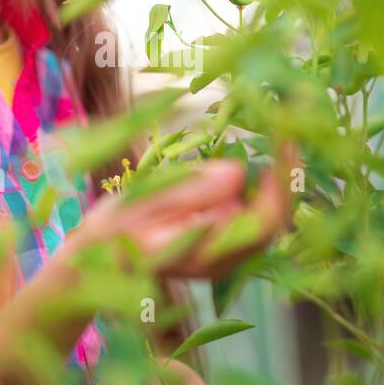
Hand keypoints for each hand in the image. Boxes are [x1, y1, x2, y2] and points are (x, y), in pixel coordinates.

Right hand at [75, 140, 297, 281]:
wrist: (98, 262)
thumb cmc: (114, 231)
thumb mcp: (142, 205)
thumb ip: (190, 192)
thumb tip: (239, 173)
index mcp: (208, 253)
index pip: (266, 220)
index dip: (282, 179)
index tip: (285, 136)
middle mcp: (227, 260)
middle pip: (276, 216)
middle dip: (283, 170)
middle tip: (284, 123)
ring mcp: (228, 255)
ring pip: (267, 213)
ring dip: (273, 175)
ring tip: (274, 133)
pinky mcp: (224, 245)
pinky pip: (253, 212)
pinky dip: (260, 184)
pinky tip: (255, 160)